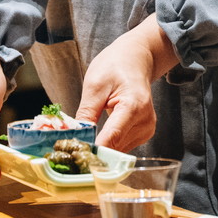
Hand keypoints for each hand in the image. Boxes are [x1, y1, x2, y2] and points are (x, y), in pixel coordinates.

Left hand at [77, 15, 178, 151]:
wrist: (135, 59)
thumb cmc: (115, 66)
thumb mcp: (95, 84)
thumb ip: (87, 114)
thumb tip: (78, 139)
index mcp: (134, 106)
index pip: (111, 137)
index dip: (92, 150)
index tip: (73, 157)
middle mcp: (145, 121)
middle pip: (115, 147)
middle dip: (93, 149)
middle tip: (70, 149)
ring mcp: (147, 129)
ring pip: (117, 150)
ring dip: (100, 148)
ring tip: (84, 139)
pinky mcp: (144, 133)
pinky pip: (121, 146)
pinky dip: (108, 144)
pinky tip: (98, 136)